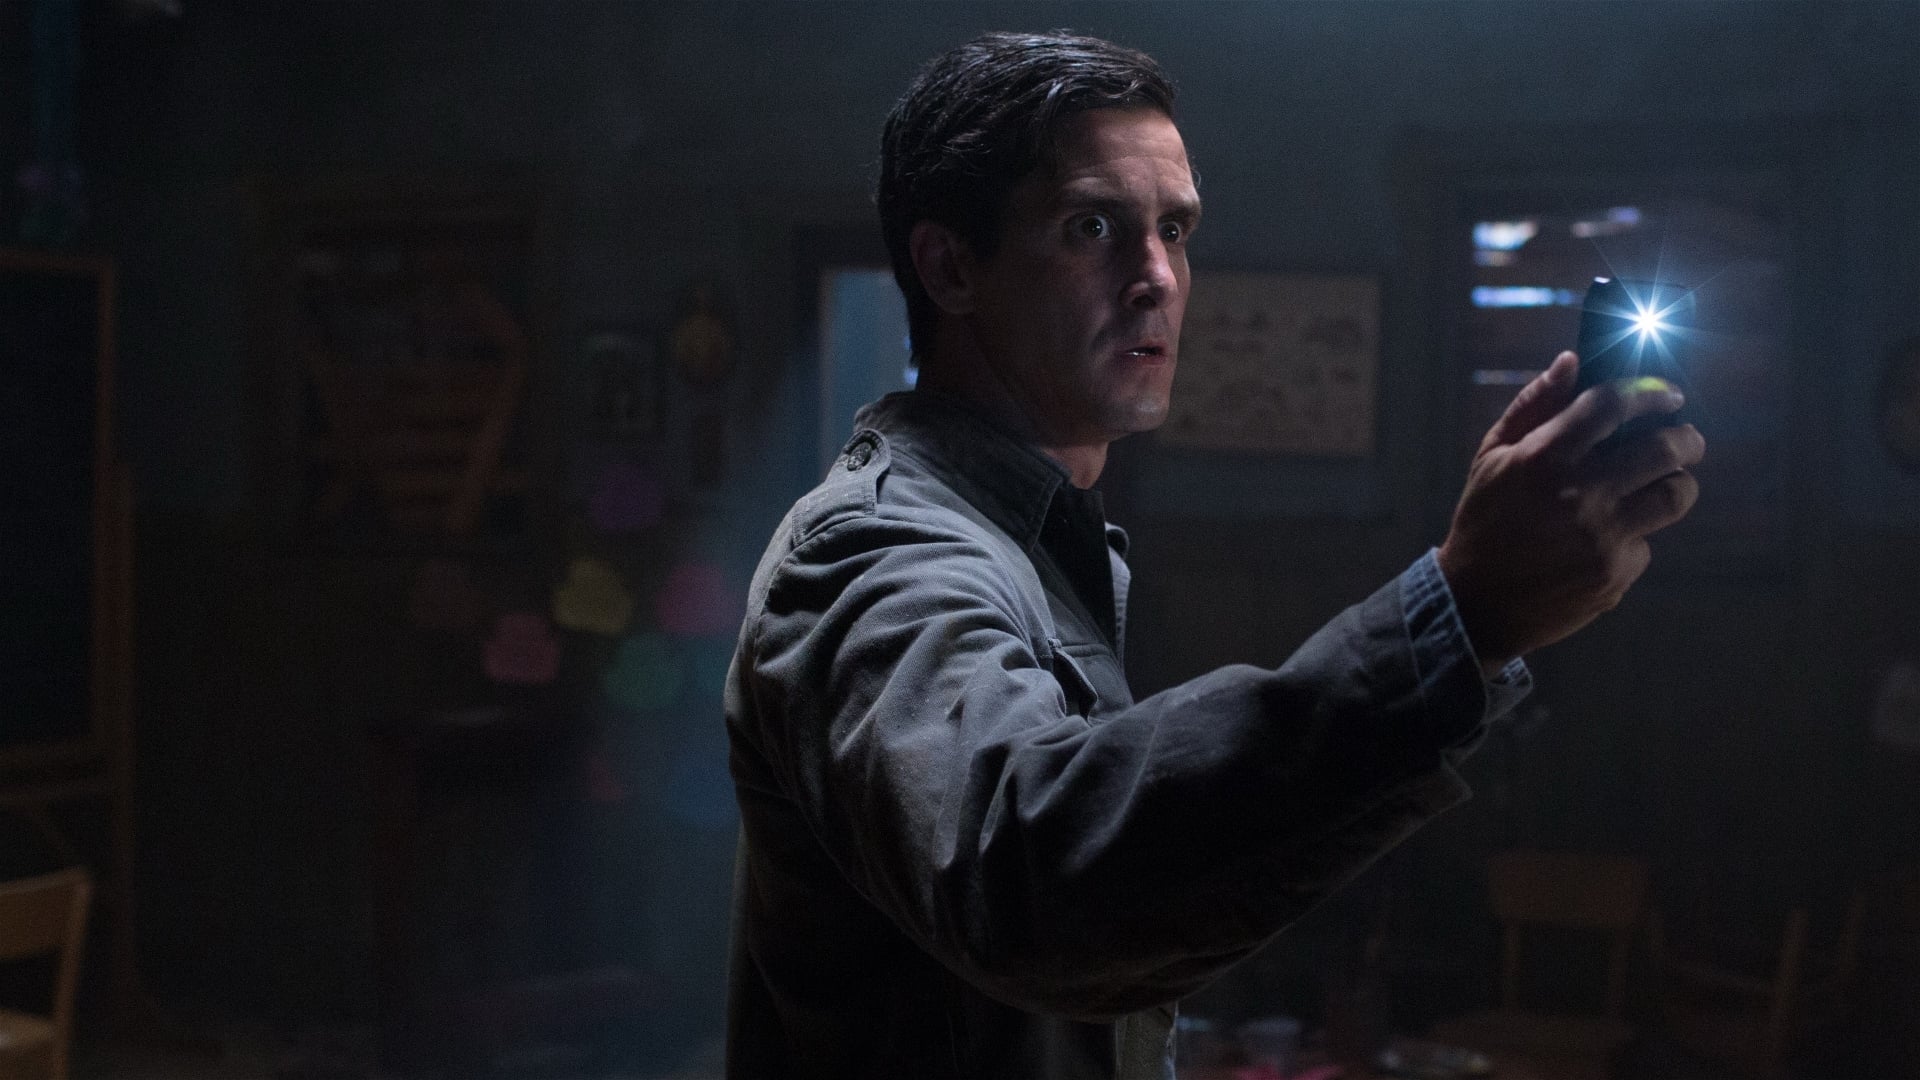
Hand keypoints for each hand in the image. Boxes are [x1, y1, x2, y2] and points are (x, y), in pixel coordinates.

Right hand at [1437, 351, 1704, 669]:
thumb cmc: (1484, 521)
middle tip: (1686, 439)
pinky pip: (1647, 542)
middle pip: (1664, 447)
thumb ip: (1533, 406)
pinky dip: (1636, 536)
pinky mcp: (1614, 573)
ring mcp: (1601, 536)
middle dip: (1686, 437)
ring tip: (1668, 482)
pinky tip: (1609, 540)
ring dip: (1678, 482)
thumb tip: (1573, 360)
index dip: (1651, 393)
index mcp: (1542, 456)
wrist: (1474, 604)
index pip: (1614, 404)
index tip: (1670, 396)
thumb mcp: (1491, 458)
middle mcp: (1578, 493)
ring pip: (1674, 494)